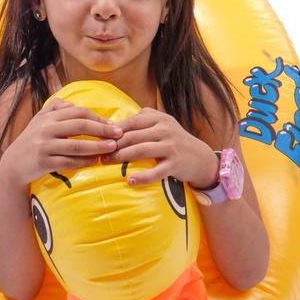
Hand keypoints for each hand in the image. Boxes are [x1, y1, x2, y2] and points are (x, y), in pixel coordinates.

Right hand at [0, 98, 121, 185]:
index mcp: (48, 118)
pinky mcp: (44, 163)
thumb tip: (72, 104)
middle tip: (118, 134)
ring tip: (111, 147)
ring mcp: (44, 147)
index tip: (112, 124)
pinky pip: (68, 162)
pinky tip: (94, 161)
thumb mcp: (38, 120)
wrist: (13, 164)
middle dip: (102, 130)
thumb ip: (54, 108)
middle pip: (80, 126)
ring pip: (76, 146)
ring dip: (97, 147)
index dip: (97, 118)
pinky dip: (84, 162)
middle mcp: (46, 130)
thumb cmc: (30, 141)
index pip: (77, 113)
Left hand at [103, 108, 217, 186]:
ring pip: (140, 150)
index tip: (99, 139)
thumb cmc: (174, 140)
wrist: (200, 157)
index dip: (113, 131)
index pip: (130, 123)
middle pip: (132, 137)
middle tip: (99, 153)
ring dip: (121, 157)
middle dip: (113, 145)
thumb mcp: (162, 123)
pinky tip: (130, 180)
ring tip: (107, 163)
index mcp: (159, 119)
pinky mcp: (175, 164)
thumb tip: (114, 123)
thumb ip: (142, 119)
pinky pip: (156, 171)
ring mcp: (170, 147)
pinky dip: (142, 177)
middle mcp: (165, 130)